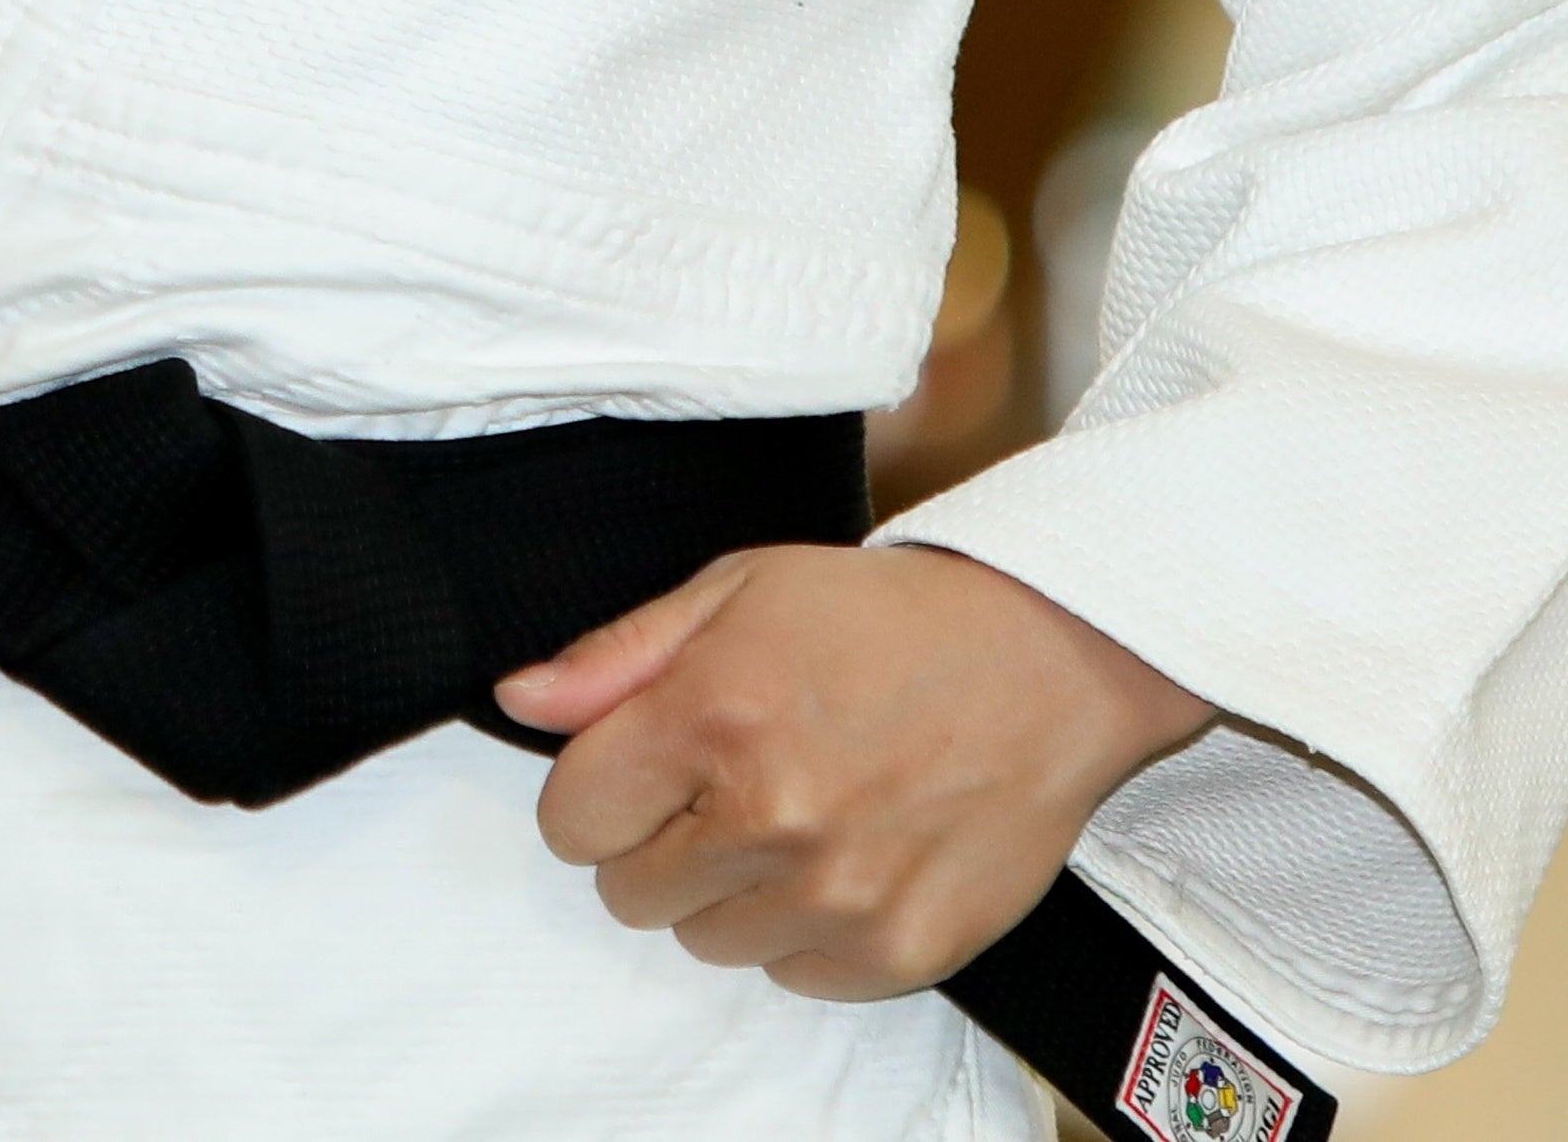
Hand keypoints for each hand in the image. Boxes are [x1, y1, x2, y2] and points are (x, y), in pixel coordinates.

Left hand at [496, 544, 1205, 1001]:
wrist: (1046, 660)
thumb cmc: (886, 615)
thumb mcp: (740, 588)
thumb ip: (618, 655)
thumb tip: (520, 700)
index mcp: (714, 715)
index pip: (572, 818)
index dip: (599, 789)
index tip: (644, 765)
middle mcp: (770, 817)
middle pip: (630, 893)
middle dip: (661, 839)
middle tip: (730, 781)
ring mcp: (837, 895)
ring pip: (708, 943)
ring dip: (733, 890)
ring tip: (799, 810)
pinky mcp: (898, 951)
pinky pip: (794, 978)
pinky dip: (806, 932)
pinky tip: (849, 853)